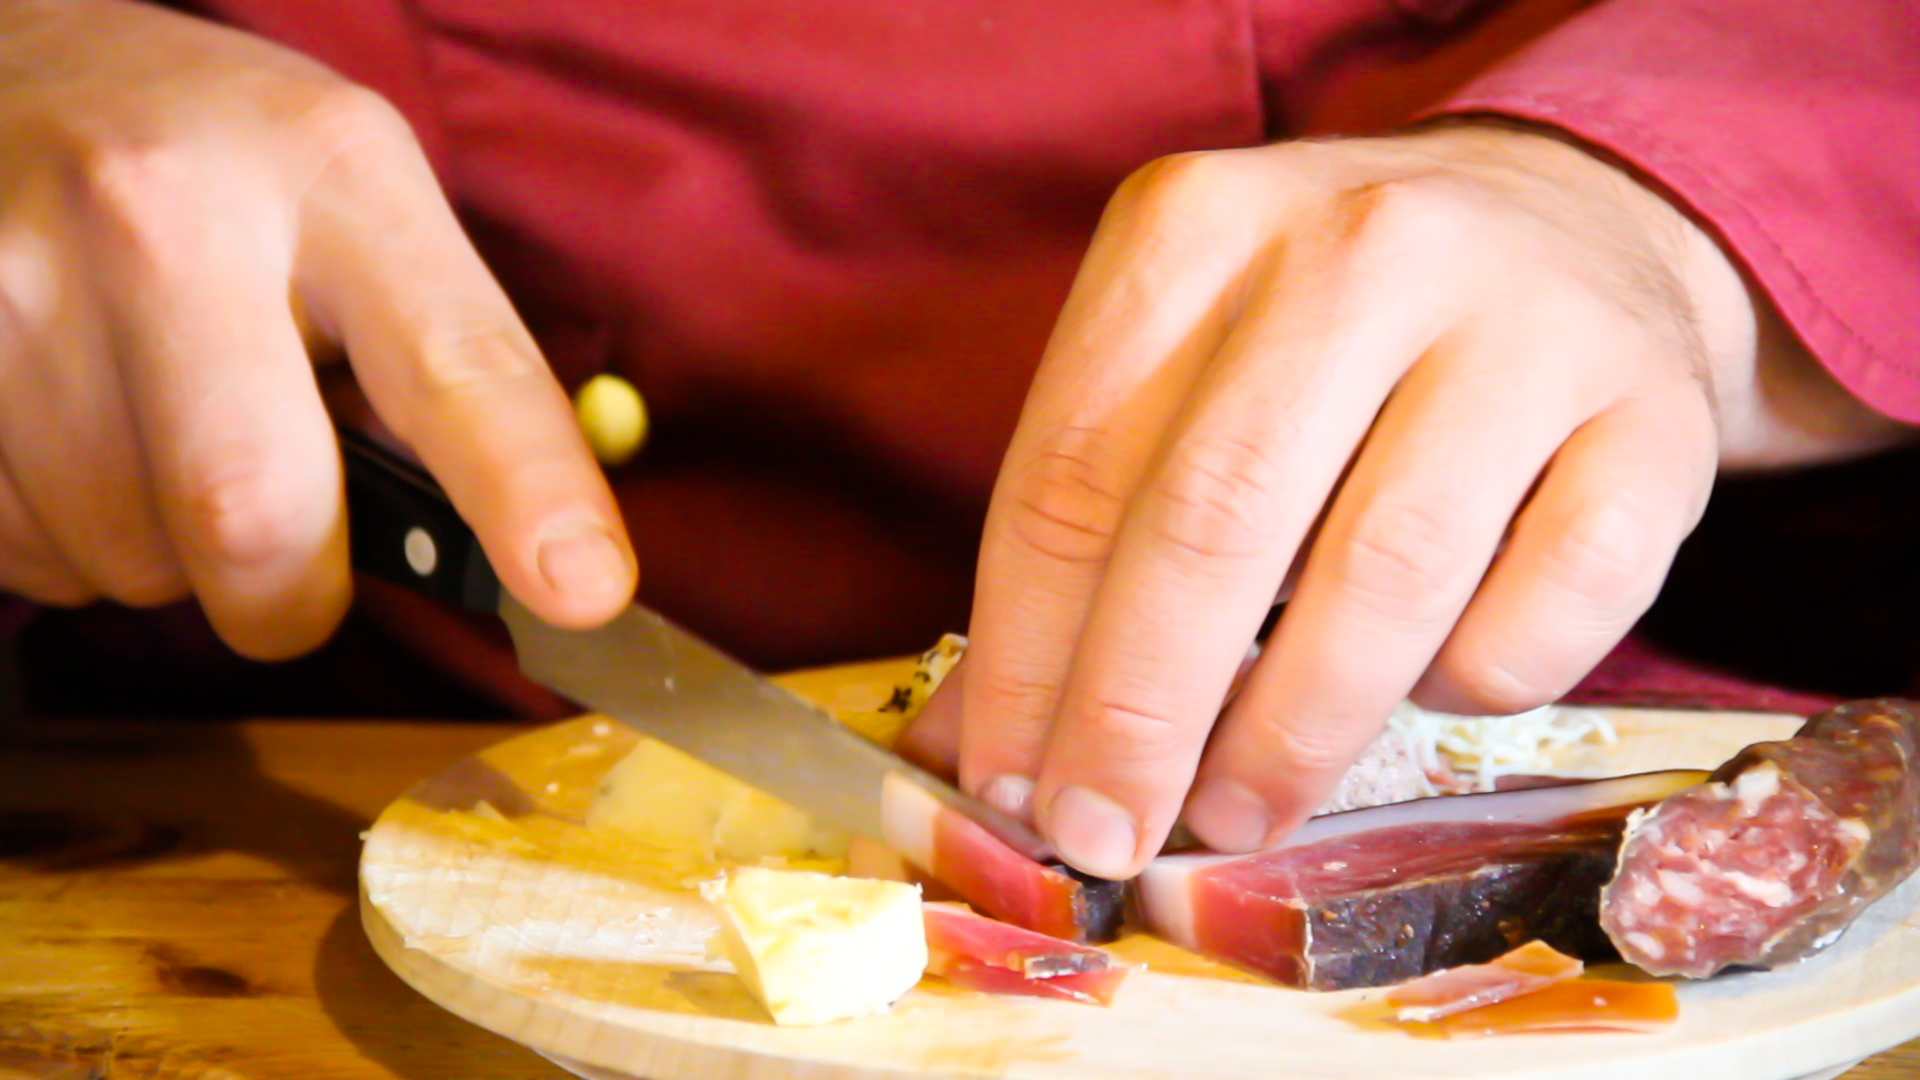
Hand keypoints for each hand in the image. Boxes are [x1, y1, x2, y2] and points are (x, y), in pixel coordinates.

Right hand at [0, 0, 633, 656]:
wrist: (0, 64)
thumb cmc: (217, 165)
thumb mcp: (354, 202)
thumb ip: (439, 360)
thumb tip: (535, 559)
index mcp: (331, 172)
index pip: (455, 364)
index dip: (526, 493)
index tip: (581, 592)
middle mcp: (165, 213)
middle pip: (253, 514)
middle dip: (287, 591)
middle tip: (288, 552)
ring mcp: (14, 281)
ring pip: (128, 558)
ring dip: (164, 552)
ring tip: (156, 426)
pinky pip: (25, 553)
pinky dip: (71, 538)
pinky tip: (75, 430)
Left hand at [942, 122, 1907, 877]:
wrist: (1575, 230)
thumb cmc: (1335, 336)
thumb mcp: (1186, 373)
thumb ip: (1084, 537)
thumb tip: (977, 756)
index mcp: (1198, 224)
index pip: (1072, 474)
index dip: (1025, 657)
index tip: (1006, 786)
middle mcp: (1362, 246)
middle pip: (1214, 522)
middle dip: (1139, 715)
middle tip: (1106, 836)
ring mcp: (1525, 324)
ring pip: (1382, 577)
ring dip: (1290, 734)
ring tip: (1236, 811)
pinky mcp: (1656, 420)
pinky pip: (1545, 613)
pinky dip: (1468, 688)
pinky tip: (1425, 687)